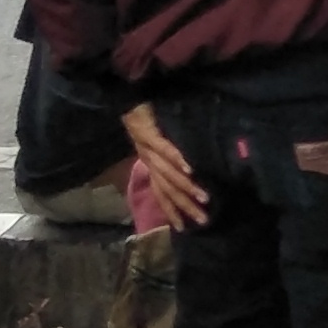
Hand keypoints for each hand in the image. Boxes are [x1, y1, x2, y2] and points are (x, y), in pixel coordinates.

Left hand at [120, 101, 206, 228]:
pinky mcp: (150, 134)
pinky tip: (190, 170)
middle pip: (168, 190)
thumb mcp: (151, 141)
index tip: (183, 229)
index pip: (161, 194)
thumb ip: (164, 156)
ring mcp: (149, 149)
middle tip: (203, 220)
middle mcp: (149, 162)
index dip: (171, 211)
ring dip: (186, 188)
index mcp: (150, 165)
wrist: (124, 98)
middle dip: (185, 207)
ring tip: (203, 198)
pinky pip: (165, 149)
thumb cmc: (141, 118)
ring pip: (169, 174)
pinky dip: (178, 160)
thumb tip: (183, 170)